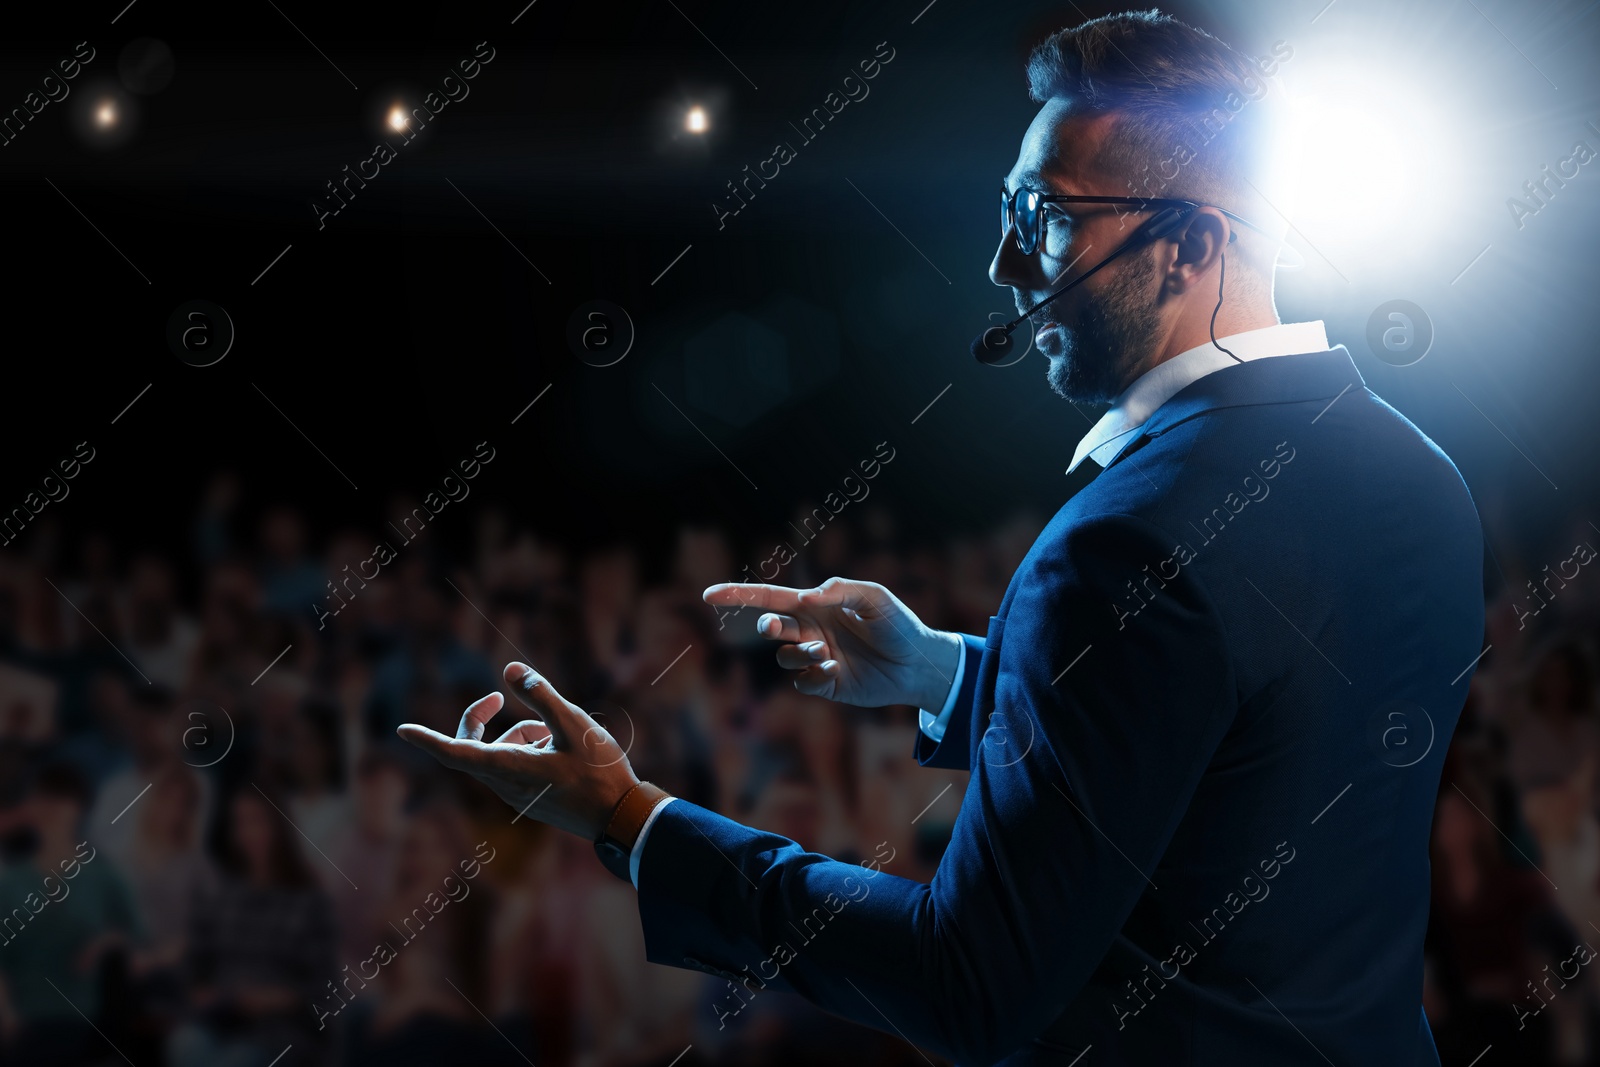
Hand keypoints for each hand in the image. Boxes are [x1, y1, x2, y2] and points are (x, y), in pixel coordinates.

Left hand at [397, 662, 637, 839]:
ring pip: (500, 754)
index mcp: (510, 769)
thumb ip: (541, 695)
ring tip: (560, 732)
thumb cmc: (599, 771)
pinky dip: (531, 747)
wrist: (620, 816)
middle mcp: (506, 786)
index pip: (455, 753)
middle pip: (472, 749)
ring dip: (520, 733)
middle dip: (481, 720)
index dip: (427, 739)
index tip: (401, 729)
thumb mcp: (574, 724)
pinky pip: (515, 766)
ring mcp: (517, 796)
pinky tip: (564, 747)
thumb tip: (509, 670)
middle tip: (498, 696)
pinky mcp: (529, 799)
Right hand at [703, 577, 960, 710]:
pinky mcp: (826, 684)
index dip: (739, 595)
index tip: (708, 594)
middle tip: (775, 628)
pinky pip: (803, 682)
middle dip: (768, 627)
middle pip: (772, 627)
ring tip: (825, 652)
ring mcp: (817, 658)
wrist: (919, 664)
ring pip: (785, 656)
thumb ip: (841, 590)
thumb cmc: (899, 624)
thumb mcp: (875, 597)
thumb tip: (806, 596)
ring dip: (799, 653)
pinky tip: (835, 671)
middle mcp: (812, 630)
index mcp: (817, 605)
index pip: (771, 598)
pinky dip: (812, 676)